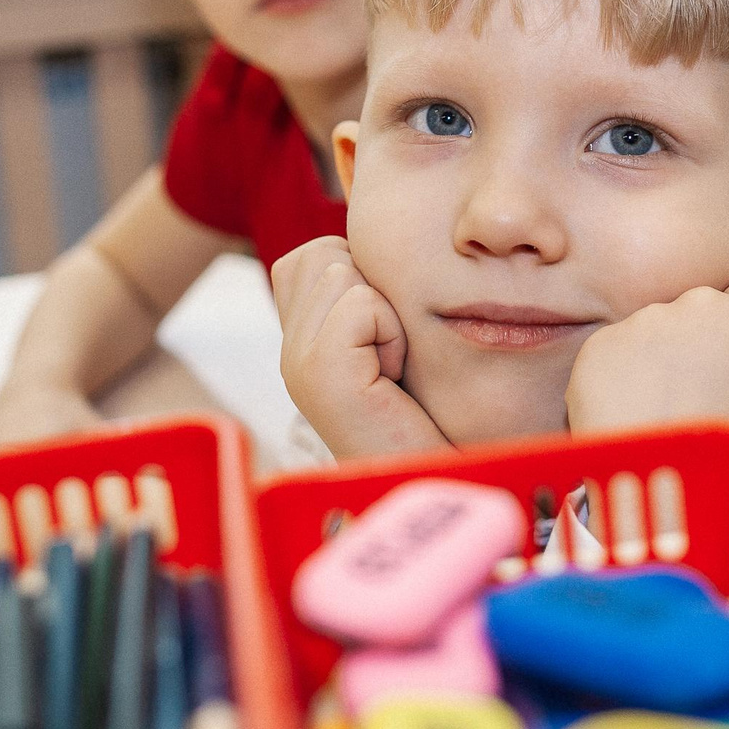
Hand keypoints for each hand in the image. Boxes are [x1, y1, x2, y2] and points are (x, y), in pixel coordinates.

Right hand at [271, 236, 448, 460]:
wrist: (440, 481)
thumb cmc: (430, 418)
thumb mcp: (393, 346)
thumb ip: (368, 300)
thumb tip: (372, 247)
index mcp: (299, 342)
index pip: (312, 256)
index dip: (364, 281)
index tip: (386, 344)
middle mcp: (288, 352)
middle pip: (324, 253)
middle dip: (373, 290)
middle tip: (391, 355)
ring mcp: (297, 363)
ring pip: (341, 271)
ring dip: (387, 313)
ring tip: (392, 368)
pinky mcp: (320, 373)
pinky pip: (359, 303)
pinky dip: (391, 333)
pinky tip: (392, 379)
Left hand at [565, 284, 728, 454]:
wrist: (669, 490)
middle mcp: (700, 302)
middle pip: (697, 309)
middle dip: (695, 342)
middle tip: (694, 397)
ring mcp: (645, 321)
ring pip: (653, 330)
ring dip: (655, 360)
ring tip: (662, 414)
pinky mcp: (601, 344)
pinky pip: (614, 355)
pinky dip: (618, 380)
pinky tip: (631, 416)